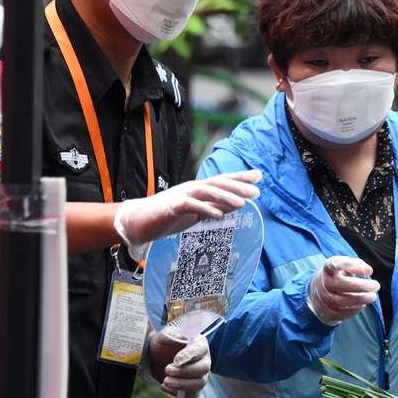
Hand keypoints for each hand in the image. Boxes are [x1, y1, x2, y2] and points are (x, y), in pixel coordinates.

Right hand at [114, 170, 262, 251]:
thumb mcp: (196, 212)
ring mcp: (181, 195)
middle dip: (238, 186)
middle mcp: (192, 188)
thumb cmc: (168, 216)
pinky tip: (218, 215)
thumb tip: (236, 204)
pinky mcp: (171, 207)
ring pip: (206, 191)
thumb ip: (215, 206)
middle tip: (258, 190)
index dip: (241, 177)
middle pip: (217, 183)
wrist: (138, 222)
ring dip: (225, 196)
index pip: (223, 180)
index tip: (259, 176)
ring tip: (243, 202)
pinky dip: (205, 209)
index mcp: (199, 189)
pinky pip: (190, 206)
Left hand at [148, 328, 211, 397]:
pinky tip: (164, 386)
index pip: (200, 350)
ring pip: (199, 383)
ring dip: (182, 384)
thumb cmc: (164, 344)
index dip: (190, 355)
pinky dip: (178, 393)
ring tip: (166, 380)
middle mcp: (204, 360)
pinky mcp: (194, 387)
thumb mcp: (164, 336)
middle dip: (185, 371)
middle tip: (168, 369)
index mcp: (199, 344)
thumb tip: (182, 337)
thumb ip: (172, 335)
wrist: (156, 358)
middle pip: (204, 368)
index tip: (176, 360)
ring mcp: (201, 375)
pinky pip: (192, 394)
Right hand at [307, 256, 379, 324]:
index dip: (347, 264)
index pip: (333, 264)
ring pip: (340, 300)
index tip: (366, 269)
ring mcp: (322, 299)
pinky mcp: (325, 312)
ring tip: (372, 296)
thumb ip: (357, 265)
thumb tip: (368, 271)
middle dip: (360, 286)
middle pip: (340, 284)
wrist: (318, 294)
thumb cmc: (337, 277)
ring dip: (359, 299)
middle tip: (376, 286)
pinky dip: (353, 310)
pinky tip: (362, 305)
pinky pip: (340, 313)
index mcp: (328, 269)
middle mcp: (323, 283)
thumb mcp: (344, 267)